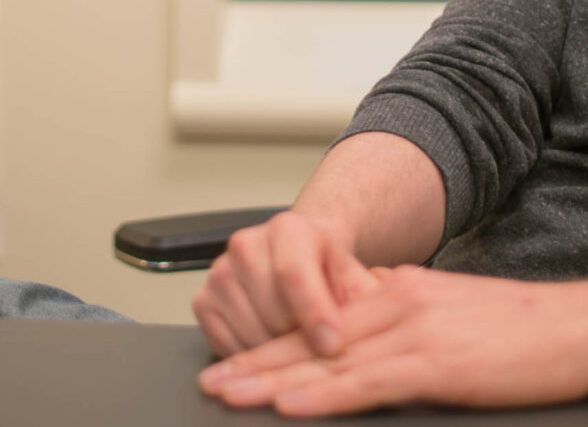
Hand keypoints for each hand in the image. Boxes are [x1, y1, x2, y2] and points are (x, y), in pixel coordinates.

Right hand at [191, 210, 376, 357]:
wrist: (299, 263)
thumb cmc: (329, 274)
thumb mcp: (356, 277)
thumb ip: (368, 297)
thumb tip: (385, 319)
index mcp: (288, 229)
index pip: (295, 273)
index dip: (315, 315)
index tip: (333, 346)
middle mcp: (246, 244)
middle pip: (272, 311)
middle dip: (302, 340)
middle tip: (324, 348)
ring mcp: (219, 273)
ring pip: (249, 333)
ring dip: (279, 354)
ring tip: (300, 344)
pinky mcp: (202, 302)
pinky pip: (227, 347)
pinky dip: (254, 359)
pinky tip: (273, 347)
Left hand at [198, 266, 587, 416]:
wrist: (579, 326)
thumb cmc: (523, 327)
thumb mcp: (450, 307)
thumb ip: (405, 309)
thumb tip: (368, 318)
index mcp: (398, 292)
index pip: (319, 323)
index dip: (271, 345)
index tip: (233, 363)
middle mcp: (396, 305)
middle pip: (311, 341)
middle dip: (255, 365)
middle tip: (210, 383)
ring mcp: (414, 334)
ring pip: (327, 361)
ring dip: (271, 382)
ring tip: (228, 395)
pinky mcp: (437, 366)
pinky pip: (367, 383)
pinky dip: (324, 396)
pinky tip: (291, 405)